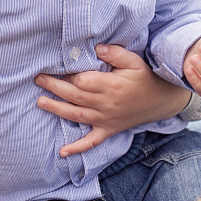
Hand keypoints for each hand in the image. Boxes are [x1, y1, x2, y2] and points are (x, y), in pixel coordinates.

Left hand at [36, 44, 191, 157]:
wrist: (162, 101)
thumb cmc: (145, 78)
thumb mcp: (134, 61)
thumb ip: (115, 53)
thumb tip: (96, 48)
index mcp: (111, 86)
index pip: (83, 81)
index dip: (69, 75)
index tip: (58, 67)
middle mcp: (106, 104)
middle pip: (75, 96)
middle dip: (54, 87)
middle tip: (38, 80)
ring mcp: (106, 119)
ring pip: (77, 115)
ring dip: (57, 109)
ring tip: (40, 102)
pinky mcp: (108, 130)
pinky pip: (91, 141)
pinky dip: (77, 147)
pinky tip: (63, 152)